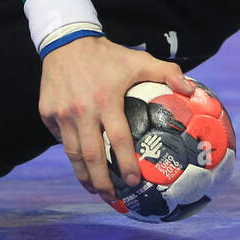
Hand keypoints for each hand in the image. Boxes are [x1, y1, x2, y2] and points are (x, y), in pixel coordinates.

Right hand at [39, 35, 194, 202]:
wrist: (67, 41)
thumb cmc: (108, 54)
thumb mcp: (139, 60)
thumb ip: (168, 73)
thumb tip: (192, 91)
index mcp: (106, 101)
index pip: (119, 140)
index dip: (127, 163)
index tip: (134, 181)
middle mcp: (81, 111)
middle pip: (90, 157)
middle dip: (101, 182)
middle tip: (112, 197)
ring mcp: (61, 114)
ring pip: (71, 154)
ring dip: (83, 175)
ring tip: (94, 189)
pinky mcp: (47, 113)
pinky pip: (60, 138)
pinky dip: (69, 151)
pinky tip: (80, 162)